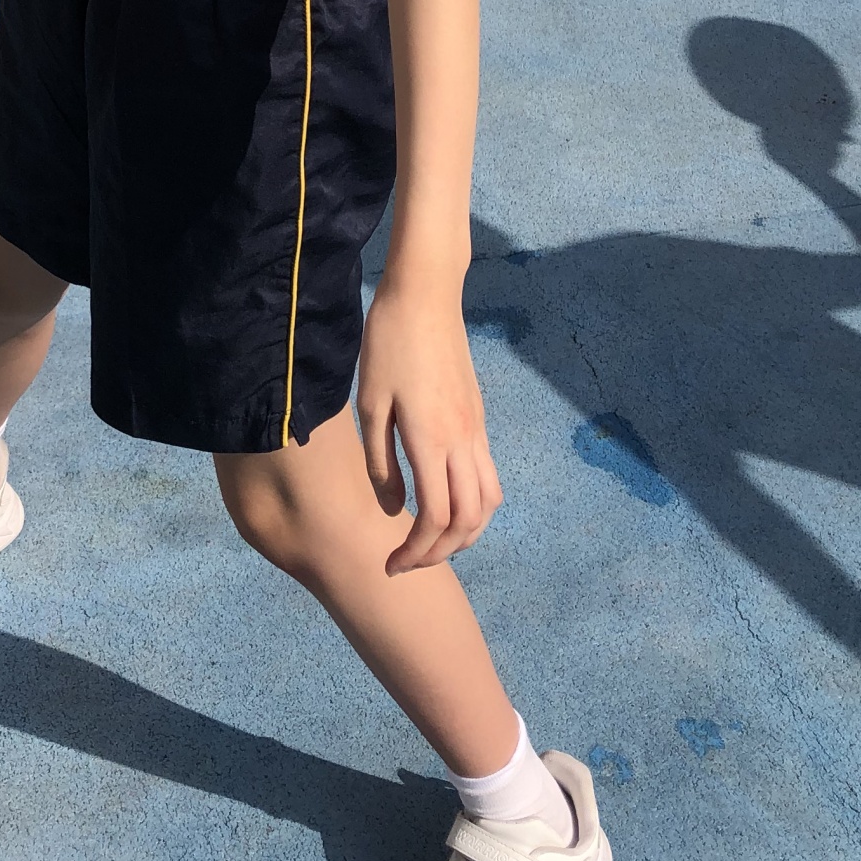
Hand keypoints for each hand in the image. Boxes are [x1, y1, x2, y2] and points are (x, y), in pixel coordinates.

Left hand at [356, 271, 502, 572]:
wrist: (426, 296)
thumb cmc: (388, 344)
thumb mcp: (371, 403)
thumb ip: (380, 461)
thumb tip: (395, 509)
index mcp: (431, 440)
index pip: (436, 520)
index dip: (416, 553)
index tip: (390, 565)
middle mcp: (463, 441)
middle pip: (470, 521)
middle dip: (441, 552)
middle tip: (407, 561)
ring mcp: (477, 429)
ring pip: (489, 501)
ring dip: (466, 532)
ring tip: (431, 540)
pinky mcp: (479, 419)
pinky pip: (488, 476)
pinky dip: (474, 505)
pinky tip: (446, 502)